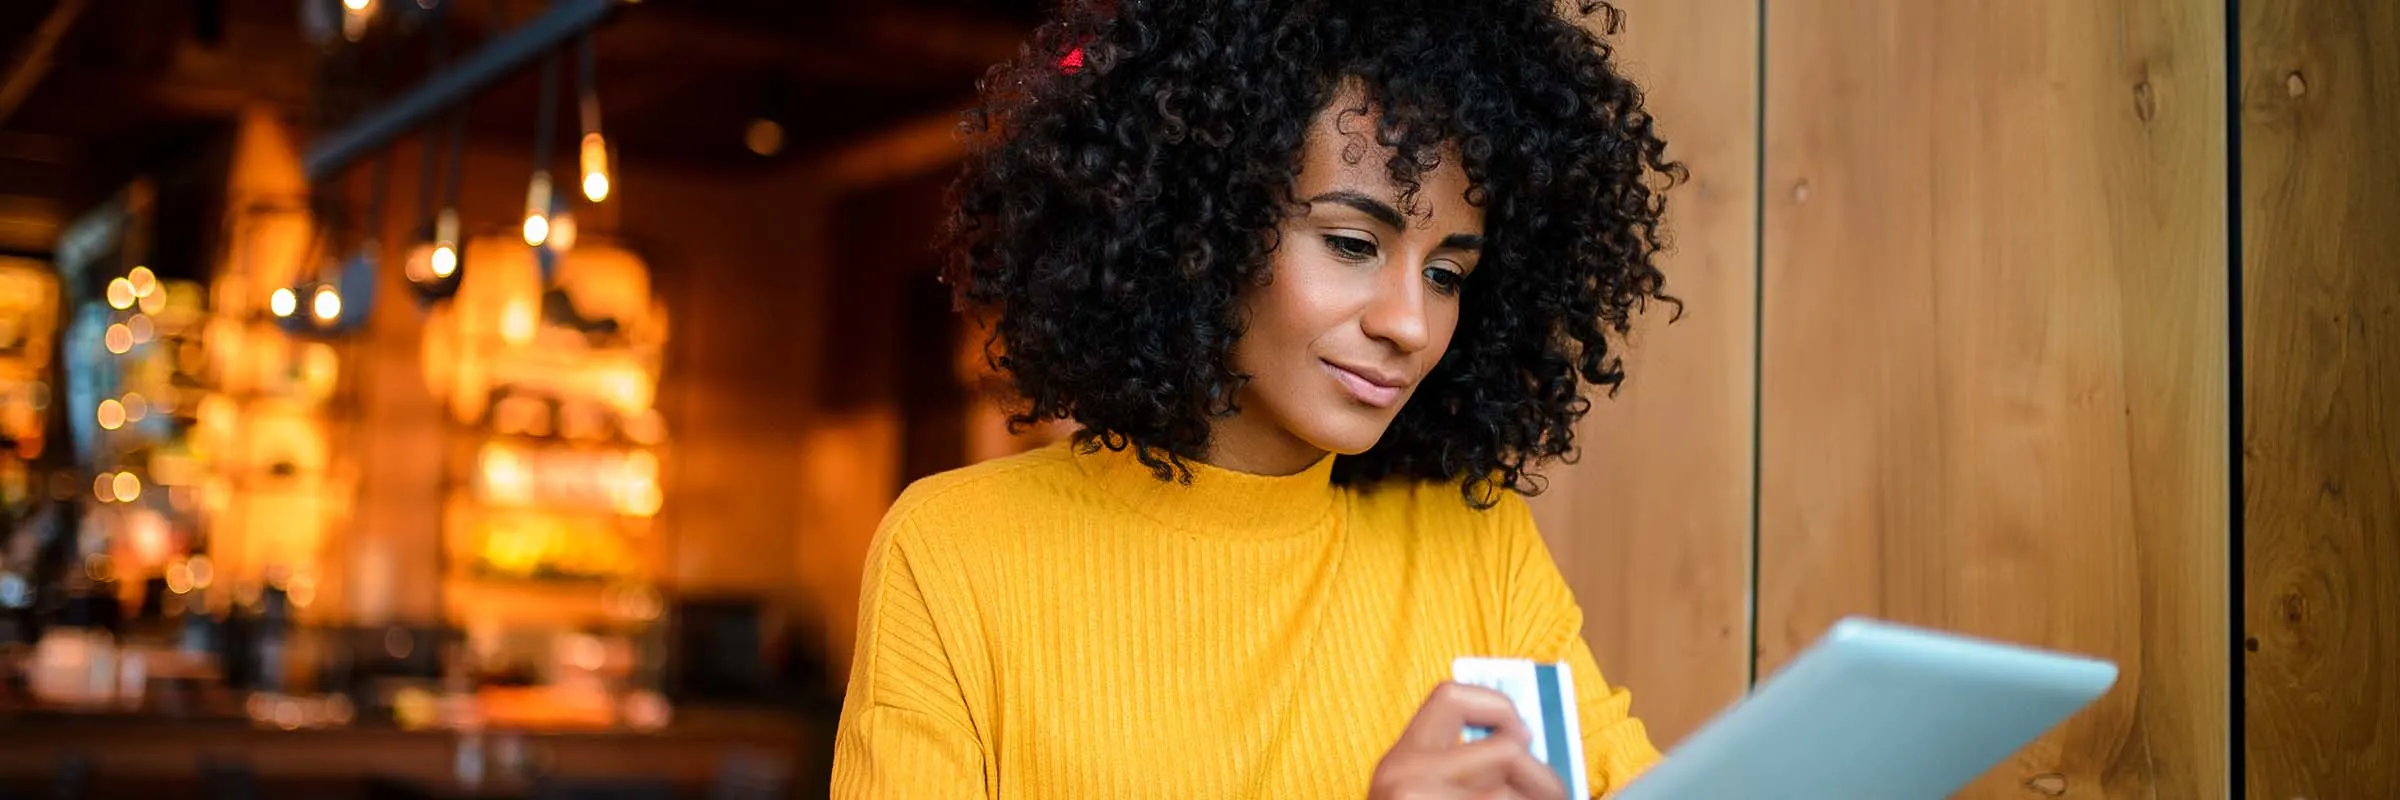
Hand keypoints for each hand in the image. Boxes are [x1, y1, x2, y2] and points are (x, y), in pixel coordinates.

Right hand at [1368, 682, 1568, 799]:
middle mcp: (1404, 774)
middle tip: (1556, 792)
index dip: (1498, 705)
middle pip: (1506, 748)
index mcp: (1399, 760)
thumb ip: (1459, 768)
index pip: (1452, 697)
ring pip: (1512, 792)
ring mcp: (1419, 798)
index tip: (1522, 732)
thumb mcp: (1420, 791)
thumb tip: (1524, 746)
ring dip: (1539, 799)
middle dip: (1543, 775)